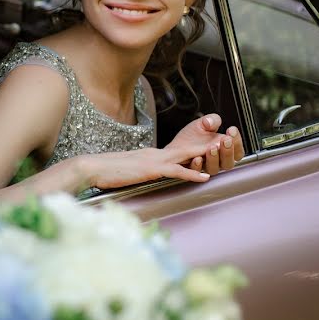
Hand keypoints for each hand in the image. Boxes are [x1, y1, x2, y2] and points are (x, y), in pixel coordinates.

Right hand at [82, 145, 211, 188]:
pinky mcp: (150, 169)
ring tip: (223, 153)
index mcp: (149, 155)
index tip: (210, 148)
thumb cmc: (106, 171)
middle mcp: (154, 154)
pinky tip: (204, 176)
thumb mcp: (127, 170)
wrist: (92, 167)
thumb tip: (144, 176)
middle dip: (206, 146)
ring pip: (185, 156)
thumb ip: (139, 171)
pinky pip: (175, 171)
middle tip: (225, 143)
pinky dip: (192, 173)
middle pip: (185, 149)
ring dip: (205, 155)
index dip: (195, 150)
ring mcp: (152, 160)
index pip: (176, 152)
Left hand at [166, 114, 243, 174]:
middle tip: (225, 140)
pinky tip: (197, 158)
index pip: (238, 151)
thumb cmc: (192, 136)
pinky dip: (198, 165)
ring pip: (215, 169)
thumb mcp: (203, 123)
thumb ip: (211, 120)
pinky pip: (197, 172)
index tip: (231, 130)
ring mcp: (206, 166)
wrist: (176, 145)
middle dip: (228, 151)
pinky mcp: (193, 171)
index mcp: (224, 150)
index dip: (237, 141)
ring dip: (214, 158)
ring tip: (212, 147)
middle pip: (229, 163)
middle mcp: (218, 161)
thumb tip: (210, 121)